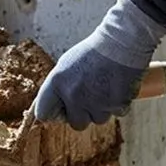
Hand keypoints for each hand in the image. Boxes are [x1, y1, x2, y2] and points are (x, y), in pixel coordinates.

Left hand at [34, 0, 165, 128]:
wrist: (122, 42)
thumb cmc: (93, 52)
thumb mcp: (66, 65)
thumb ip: (57, 87)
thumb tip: (50, 107)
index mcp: (56, 83)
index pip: (43, 114)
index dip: (54, 114)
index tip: (62, 111)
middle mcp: (74, 95)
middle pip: (76, 123)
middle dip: (82, 114)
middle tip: (89, 100)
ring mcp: (96, 102)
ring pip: (98, 119)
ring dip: (101, 109)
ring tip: (105, 87)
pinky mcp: (117, 104)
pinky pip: (116, 113)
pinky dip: (118, 104)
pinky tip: (117, 86)